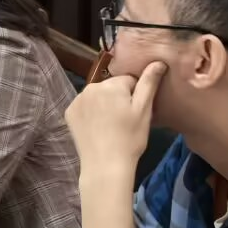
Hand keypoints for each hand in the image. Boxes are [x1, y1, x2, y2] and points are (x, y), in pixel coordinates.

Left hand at [65, 59, 164, 182]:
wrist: (105, 166)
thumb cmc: (130, 138)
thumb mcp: (144, 111)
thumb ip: (149, 83)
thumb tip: (158, 61)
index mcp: (111, 84)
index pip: (129, 80)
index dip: (136, 96)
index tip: (136, 113)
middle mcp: (90, 86)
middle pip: (112, 87)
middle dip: (119, 99)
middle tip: (125, 121)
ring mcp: (77, 99)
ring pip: (98, 96)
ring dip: (105, 105)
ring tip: (112, 126)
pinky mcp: (69, 112)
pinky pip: (85, 106)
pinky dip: (91, 113)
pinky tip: (97, 128)